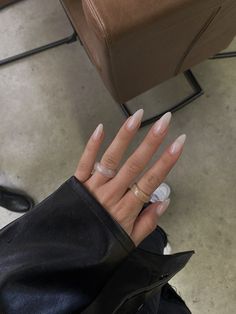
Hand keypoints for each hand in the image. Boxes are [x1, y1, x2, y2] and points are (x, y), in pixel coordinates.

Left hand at [75, 110, 185, 245]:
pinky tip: (100, 128)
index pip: (151, 181)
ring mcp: (93, 187)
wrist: (68, 253)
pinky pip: (85, 162)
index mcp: (126, 210)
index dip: (167, 161)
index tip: (179, 143)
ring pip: (111, 159)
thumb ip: (148, 223)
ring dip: (125, 137)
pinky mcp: (77, 183)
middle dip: (151, 141)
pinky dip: (92, 145)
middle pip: (134, 164)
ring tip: (137, 117)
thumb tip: (163, 201)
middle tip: (164, 121)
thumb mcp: (130, 242)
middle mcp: (111, 194)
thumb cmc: (101, 247)